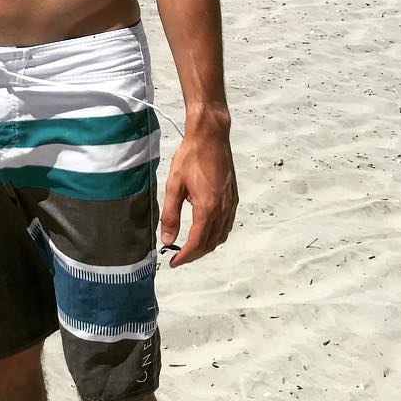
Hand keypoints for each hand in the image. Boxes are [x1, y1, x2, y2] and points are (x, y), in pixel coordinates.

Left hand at [159, 122, 236, 267]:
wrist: (211, 137)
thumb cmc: (190, 157)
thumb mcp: (174, 185)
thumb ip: (170, 215)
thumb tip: (167, 239)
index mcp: (208, 208)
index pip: (197, 243)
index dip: (184, 257)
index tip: (172, 262)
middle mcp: (223, 210)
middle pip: (210, 244)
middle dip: (194, 254)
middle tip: (177, 256)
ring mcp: (231, 205)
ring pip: (221, 236)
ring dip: (205, 246)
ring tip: (188, 246)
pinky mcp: (234, 198)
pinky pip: (227, 225)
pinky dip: (215, 235)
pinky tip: (204, 230)